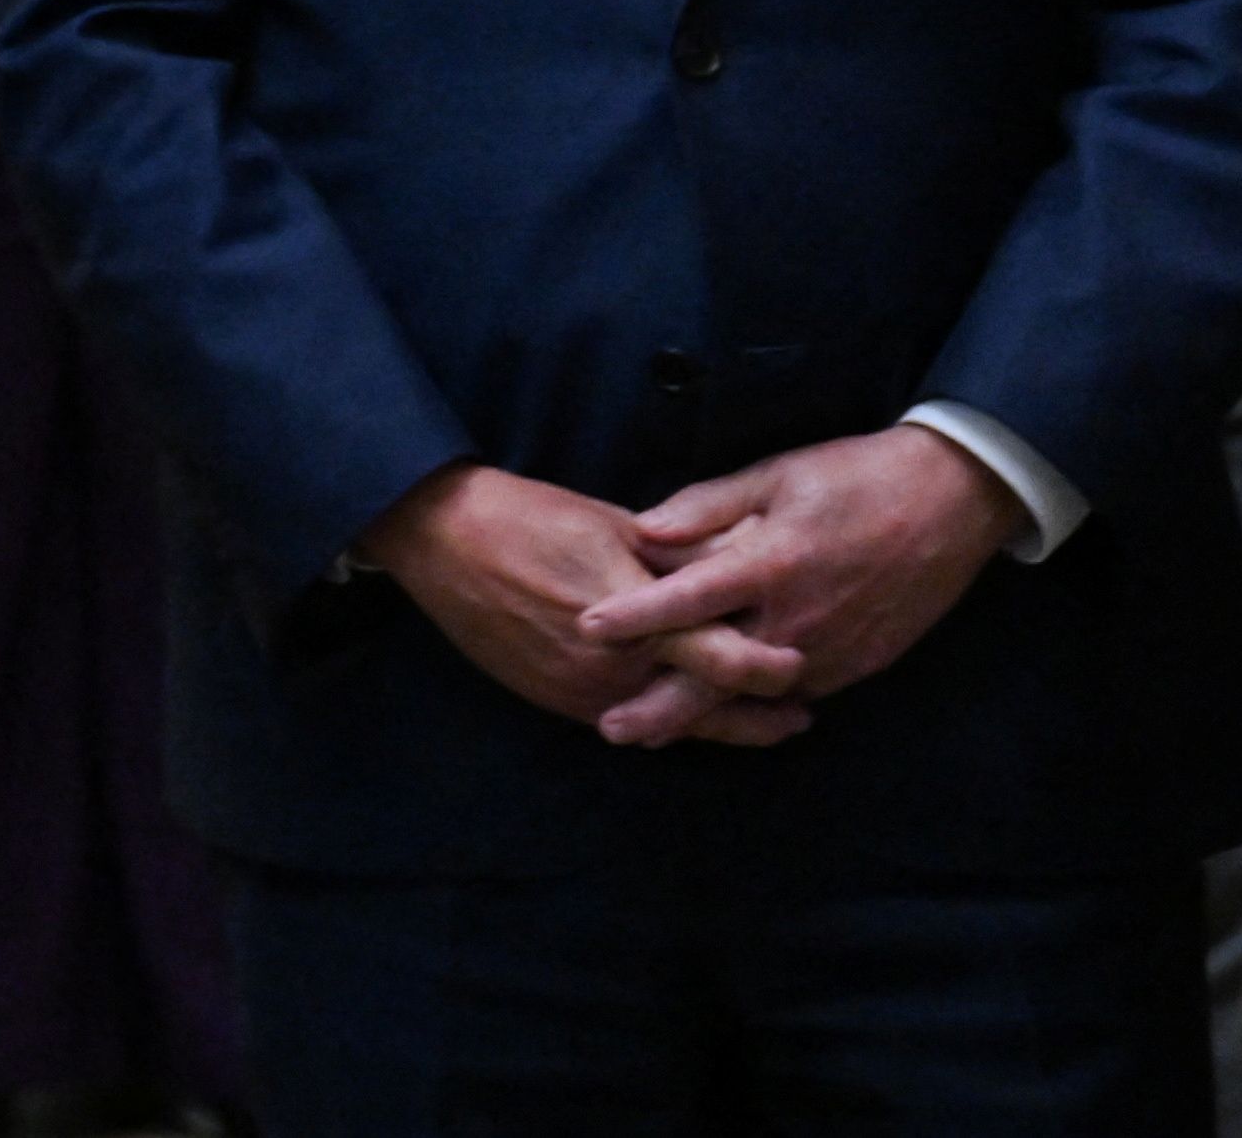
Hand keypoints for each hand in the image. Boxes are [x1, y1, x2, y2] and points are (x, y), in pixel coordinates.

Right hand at [355, 461, 807, 747]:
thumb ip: (678, 556)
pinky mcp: (553, 699)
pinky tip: (682, 713)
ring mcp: (579, 689)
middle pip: (700, 706)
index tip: (802, 668)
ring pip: (664, 722)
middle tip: (800, 718)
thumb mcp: (614, 525)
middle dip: (755, 718)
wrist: (440, 539)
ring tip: (758, 725)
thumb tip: (739, 561)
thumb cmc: (529, 516)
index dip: (767, 669)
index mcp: (631, 614)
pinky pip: (623, 718)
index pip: (719, 656)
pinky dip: (660, 719)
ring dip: (711, 724)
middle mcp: (610, 664)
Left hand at [576, 426, 1021, 722]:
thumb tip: (643, 531)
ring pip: (756, 694)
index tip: (586, 627)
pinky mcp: (859, 665)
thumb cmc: (855, 478)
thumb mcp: (775, 475)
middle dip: (662, 708)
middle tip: (609, 728)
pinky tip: (723, 711)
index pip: (689, 598)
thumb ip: (706, 506)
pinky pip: (797, 691)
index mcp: (772, 563)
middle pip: (718, 674)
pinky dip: (757, 703)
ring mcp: (832, 649)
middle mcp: (798, 618)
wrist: (952, 503)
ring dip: (706, 714)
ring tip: (650, 730)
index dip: (636, 615)